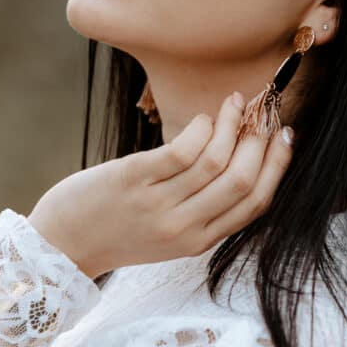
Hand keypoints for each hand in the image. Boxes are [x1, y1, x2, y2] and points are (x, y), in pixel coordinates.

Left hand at [27, 92, 294, 279]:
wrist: (62, 243)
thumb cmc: (116, 228)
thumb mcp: (168, 233)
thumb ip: (201, 208)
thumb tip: (236, 158)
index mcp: (199, 241)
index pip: (256, 204)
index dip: (277, 166)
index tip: (285, 135)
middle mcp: (183, 227)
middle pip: (243, 181)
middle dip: (260, 141)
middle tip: (262, 112)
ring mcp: (158, 204)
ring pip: (216, 161)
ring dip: (232, 126)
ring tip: (234, 103)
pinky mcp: (133, 180)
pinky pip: (182, 150)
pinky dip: (201, 128)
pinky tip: (202, 117)